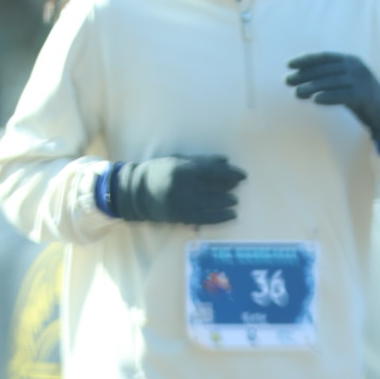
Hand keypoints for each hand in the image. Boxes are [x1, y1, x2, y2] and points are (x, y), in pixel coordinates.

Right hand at [113, 155, 243, 224]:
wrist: (136, 192)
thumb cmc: (159, 172)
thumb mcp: (178, 160)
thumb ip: (202, 161)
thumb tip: (226, 161)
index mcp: (184, 169)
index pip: (214, 171)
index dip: (231, 173)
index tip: (243, 176)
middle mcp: (185, 186)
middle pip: (215, 187)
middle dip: (230, 187)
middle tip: (238, 187)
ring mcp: (183, 203)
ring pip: (213, 203)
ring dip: (227, 202)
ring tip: (235, 201)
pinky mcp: (182, 217)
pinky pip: (206, 218)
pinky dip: (221, 217)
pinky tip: (231, 215)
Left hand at [286, 53, 379, 140]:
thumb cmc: (359, 96)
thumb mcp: (344, 83)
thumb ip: (328, 79)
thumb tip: (301, 81)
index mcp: (349, 60)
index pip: (324, 57)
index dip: (306, 60)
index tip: (289, 65)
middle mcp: (355, 66)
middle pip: (325, 69)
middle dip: (304, 74)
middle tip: (287, 81)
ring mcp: (360, 80)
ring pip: (332, 82)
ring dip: (312, 87)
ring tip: (297, 93)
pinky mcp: (364, 95)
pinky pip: (342, 95)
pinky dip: (328, 97)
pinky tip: (315, 100)